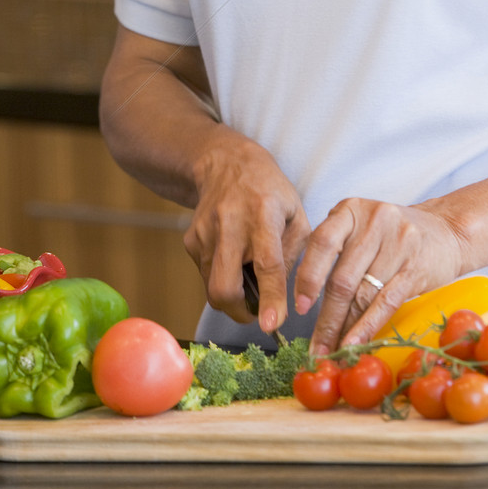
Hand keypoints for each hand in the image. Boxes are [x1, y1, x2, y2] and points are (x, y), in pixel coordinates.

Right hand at [184, 129, 310, 333]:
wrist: (226, 163)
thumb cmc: (269, 190)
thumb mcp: (296, 212)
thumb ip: (296, 254)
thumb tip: (286, 297)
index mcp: (264, 213)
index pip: (267, 263)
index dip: (270, 297)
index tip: (271, 325)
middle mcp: (230, 224)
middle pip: (225, 287)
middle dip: (239, 312)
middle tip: (256, 310)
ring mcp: (205, 233)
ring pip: (212, 288)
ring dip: (232, 294)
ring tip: (247, 273)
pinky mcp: (191, 240)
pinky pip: (206, 275)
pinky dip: (221, 277)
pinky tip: (233, 257)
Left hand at [293, 197, 467, 354]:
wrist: (447, 230)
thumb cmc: (393, 235)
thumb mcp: (361, 226)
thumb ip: (335, 249)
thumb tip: (305, 297)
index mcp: (352, 209)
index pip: (322, 242)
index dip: (307, 277)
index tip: (299, 307)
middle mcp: (373, 221)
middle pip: (342, 278)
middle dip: (326, 319)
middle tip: (315, 348)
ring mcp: (398, 243)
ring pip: (362, 295)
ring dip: (344, 330)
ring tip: (333, 352)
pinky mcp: (416, 266)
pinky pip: (386, 302)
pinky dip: (367, 327)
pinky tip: (354, 344)